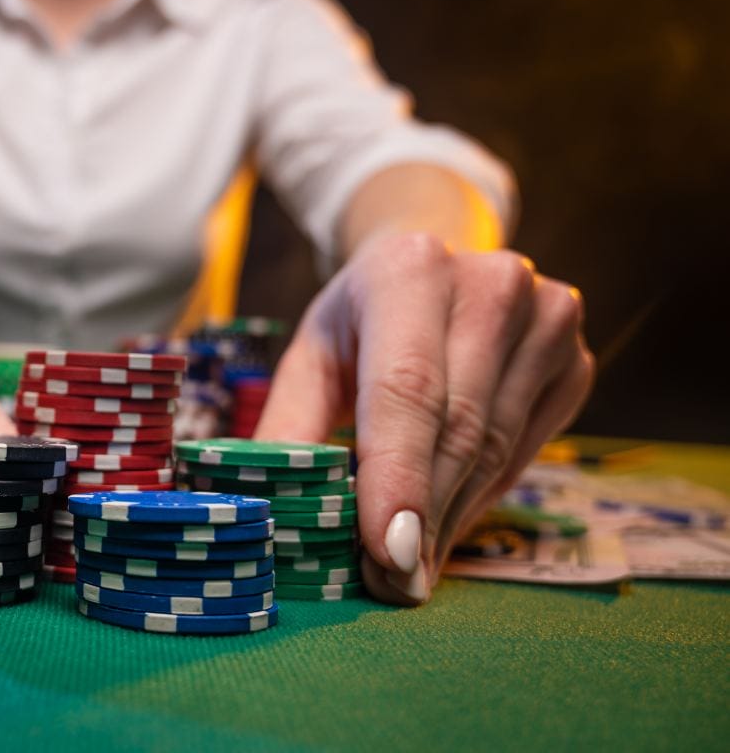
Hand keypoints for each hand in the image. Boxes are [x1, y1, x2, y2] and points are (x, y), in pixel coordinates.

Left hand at [253, 232, 594, 604]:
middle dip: (421, 516)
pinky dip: (480, 498)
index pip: (408, 389)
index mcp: (409, 269)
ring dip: (449, 518)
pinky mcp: (575, 360)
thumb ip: (290, 427)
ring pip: (497, 451)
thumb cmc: (360, 321)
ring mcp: (546, 320)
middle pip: (458, 428)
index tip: (388, 553)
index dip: (398, 476)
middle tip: (388, 582)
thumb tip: (266, 510)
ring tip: (409, 566)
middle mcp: (491, 284)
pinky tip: (444, 520)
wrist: (431, 260)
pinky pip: (526, 454)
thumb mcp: (310, 357)